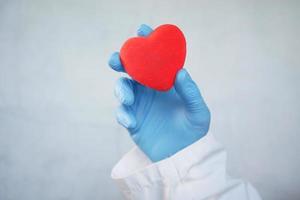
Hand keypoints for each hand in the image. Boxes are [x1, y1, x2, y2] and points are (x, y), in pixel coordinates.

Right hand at [109, 24, 210, 161]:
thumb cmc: (194, 131)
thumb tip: (180, 71)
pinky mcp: (132, 120)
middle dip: (121, 61)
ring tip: (128, 99)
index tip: (142, 30)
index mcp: (165, 83)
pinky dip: (123, 114)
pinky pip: (122, 113)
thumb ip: (190, 92)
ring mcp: (139, 104)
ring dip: (121, 90)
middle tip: (117, 59)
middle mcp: (150, 90)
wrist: (183, 155)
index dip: (147, 43)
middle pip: (131, 70)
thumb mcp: (198, 111)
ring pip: (122, 88)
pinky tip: (132, 121)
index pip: (155, 59)